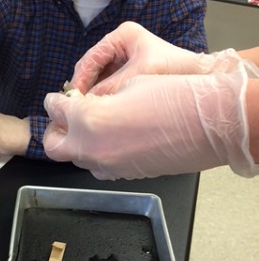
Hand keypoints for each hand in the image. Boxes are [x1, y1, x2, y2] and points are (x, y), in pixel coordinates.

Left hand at [44, 65, 257, 179]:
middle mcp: (92, 148)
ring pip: (77, 160)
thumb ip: (99, 97)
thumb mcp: (129, 84)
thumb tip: (88, 103)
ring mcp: (108, 167)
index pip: (56, 110)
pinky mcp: (125, 176)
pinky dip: (98, 155)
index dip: (55, 101)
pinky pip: (100, 168)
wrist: (206, 125)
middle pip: (54, 146)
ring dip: (76, 144)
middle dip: (55, 131)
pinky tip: (112, 141)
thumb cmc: (173, 97)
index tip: (58, 99)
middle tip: (63, 119)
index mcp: (88, 119)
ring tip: (90, 129)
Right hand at [71, 21, 245, 94]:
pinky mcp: (129, 73)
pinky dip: (104, 96)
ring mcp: (124, 58)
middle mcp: (121, 45)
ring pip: (99, 78)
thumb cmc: (175, 69)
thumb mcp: (139, 76)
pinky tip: (102, 107)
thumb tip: (86, 102)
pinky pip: (109, 85)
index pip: (92, 57)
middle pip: (93, 68)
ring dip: (94, 93)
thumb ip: (111, 87)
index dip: (81, 78)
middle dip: (86, 87)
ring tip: (88, 109)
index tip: (74, 97)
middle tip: (77, 107)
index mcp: (122, 35)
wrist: (199, 77)